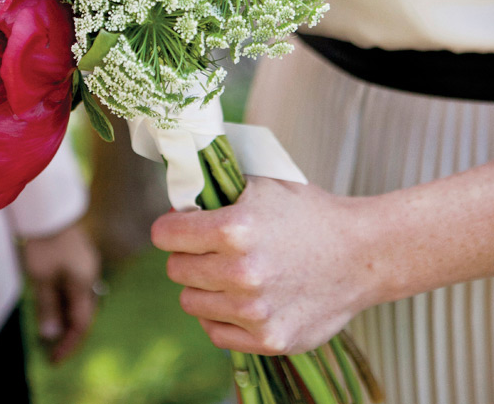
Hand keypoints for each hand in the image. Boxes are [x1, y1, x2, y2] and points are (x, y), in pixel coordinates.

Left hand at [21, 218, 100, 361]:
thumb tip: (51, 335)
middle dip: (68, 333)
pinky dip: (63, 302)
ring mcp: (85, 266)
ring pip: (78, 300)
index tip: (54, 359)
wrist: (50, 209)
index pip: (82, 323)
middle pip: (83, 313)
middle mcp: (90, 276)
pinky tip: (51, 306)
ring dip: (65, 317)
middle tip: (51, 349)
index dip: (69, 344)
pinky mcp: (78, 258)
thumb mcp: (42, 278)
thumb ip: (48, 307)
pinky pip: (74, 288)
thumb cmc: (45, 243)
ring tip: (48, 330)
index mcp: (84, 283)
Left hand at [151, 176, 377, 355]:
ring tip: (227, 273)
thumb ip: (216, 192)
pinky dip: (220, 316)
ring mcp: (254, 311)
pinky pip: (215, 332)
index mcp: (235, 228)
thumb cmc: (308, 214)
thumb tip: (176, 202)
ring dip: (203, 287)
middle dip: (187, 255)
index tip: (178, 227)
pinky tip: (239, 298)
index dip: (170, 228)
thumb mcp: (262, 185)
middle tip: (209, 249)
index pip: (165, 235)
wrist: (361, 254)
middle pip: (176, 269)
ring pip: (191, 302)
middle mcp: (240, 272)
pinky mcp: (268, 340)